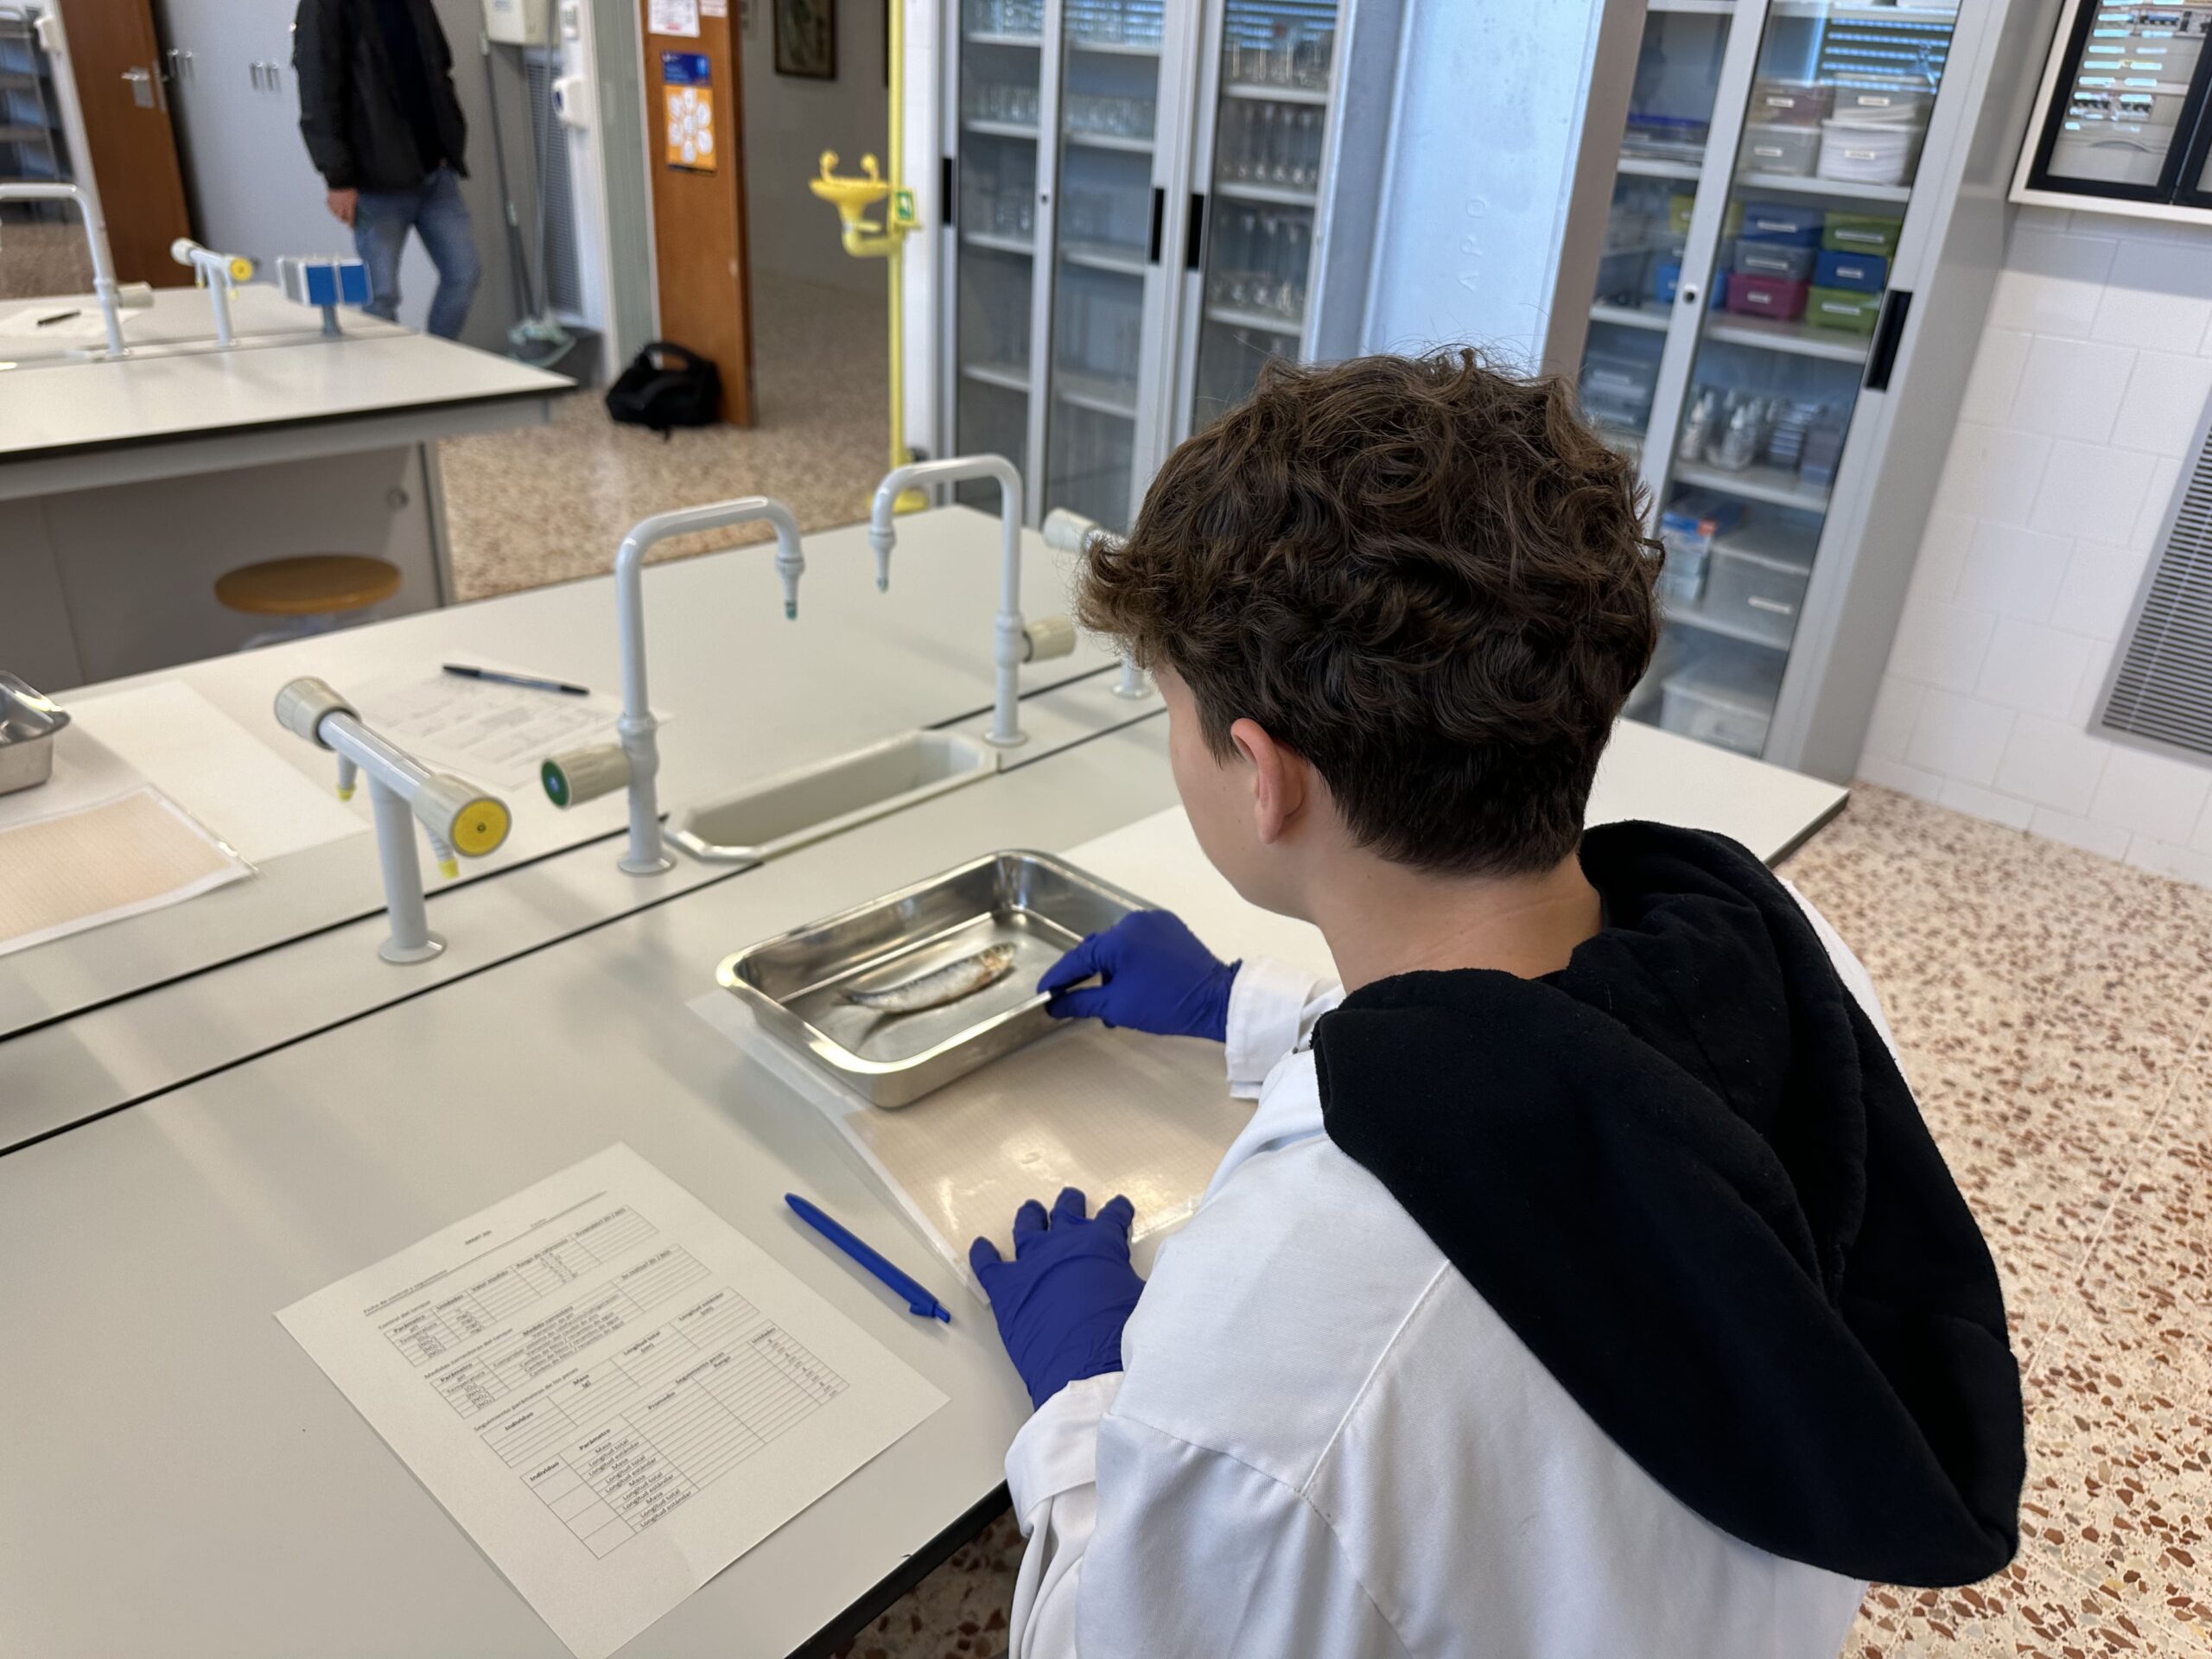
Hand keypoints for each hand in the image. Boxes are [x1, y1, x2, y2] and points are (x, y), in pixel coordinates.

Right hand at [326, 187, 357, 227]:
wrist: (339, 178)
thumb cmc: (350, 186)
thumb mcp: (355, 196)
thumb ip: (355, 204)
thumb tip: (356, 211)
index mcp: (348, 206)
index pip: (350, 218)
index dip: (351, 224)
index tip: (352, 227)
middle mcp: (340, 206)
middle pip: (341, 218)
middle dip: (344, 220)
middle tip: (347, 221)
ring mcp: (333, 202)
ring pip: (334, 213)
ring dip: (338, 215)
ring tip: (340, 215)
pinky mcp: (329, 198)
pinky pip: (329, 206)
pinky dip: (331, 208)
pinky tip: (334, 209)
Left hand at [970, 1188, 1143, 1409]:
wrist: (1086, 1369)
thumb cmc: (1121, 1335)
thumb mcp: (1141, 1296)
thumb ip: (1129, 1276)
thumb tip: (1128, 1275)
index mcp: (1101, 1242)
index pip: (1113, 1216)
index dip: (1118, 1211)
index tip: (1120, 1207)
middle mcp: (1064, 1242)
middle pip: (1066, 1211)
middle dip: (1071, 1204)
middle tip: (1072, 1200)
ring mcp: (1031, 1262)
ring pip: (1027, 1226)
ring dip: (1030, 1217)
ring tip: (1031, 1211)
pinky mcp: (1006, 1287)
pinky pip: (988, 1263)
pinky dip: (983, 1254)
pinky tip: (981, 1246)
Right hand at [1037, 910, 1239, 1040]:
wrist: (1216, 1001)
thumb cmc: (1165, 1005)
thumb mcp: (1116, 1007)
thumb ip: (1080, 1002)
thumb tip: (1054, 1004)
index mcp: (1117, 939)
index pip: (1076, 957)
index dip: (1058, 977)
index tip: (1043, 991)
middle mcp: (1133, 921)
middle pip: (1097, 948)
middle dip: (1086, 974)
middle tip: (1075, 997)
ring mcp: (1153, 920)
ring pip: (1118, 944)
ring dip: (1110, 966)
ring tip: (1112, 995)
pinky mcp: (1170, 924)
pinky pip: (1139, 939)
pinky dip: (1131, 956)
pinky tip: (1133, 978)